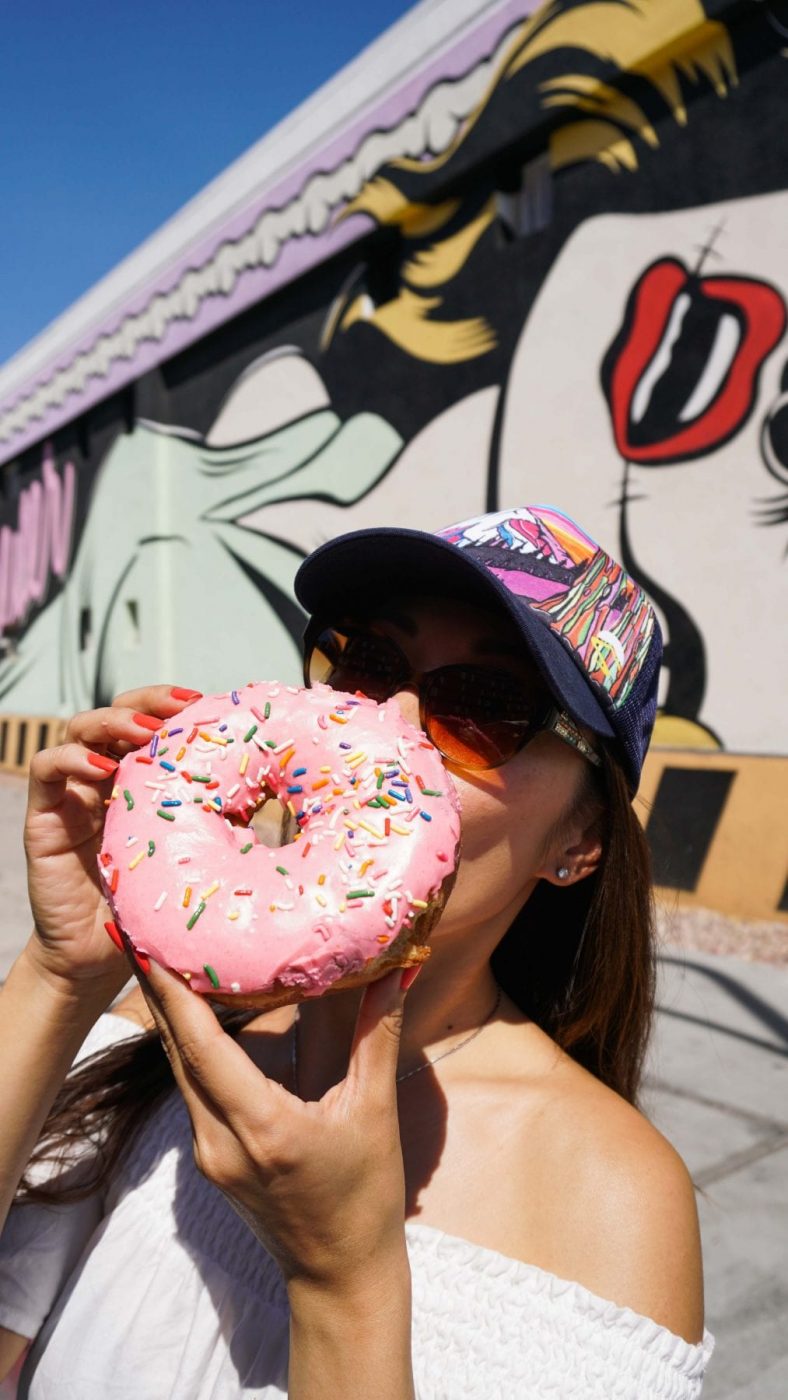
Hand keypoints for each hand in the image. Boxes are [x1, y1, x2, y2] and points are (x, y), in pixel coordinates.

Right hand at [23, 684, 201, 996]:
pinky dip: (71, 756)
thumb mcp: (194, 859)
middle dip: (151, 700)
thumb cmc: (151, 910)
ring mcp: (74, 792)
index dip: (178, 707)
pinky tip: (102, 766)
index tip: (211, 704)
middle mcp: (106, 776)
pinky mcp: (45, 815)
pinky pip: (47, 768)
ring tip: (144, 731)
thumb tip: (281, 803)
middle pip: (120, 712)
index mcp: (143, 780)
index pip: (156, 723)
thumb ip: (223, 827)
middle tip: (182, 706)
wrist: (98, 960)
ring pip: (81, 728)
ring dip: (114, 720)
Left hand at [138, 961, 412, 1294]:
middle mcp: (222, 1141)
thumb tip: (394, 968)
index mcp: (263, 1128)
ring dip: (169, 1015)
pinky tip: (190, 1014)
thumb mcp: (375, 1112)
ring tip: (162, 958)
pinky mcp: (210, 1159)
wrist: (340, 1275)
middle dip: (157, 990)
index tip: (154, 943)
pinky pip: (190, 1089)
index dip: (174, 994)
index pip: (203, 1049)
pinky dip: (187, 1046)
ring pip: (178, 1070)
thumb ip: (377, 1035)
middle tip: (145, 929)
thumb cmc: (367, 1196)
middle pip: (176, 1052)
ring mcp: (208, 1154)